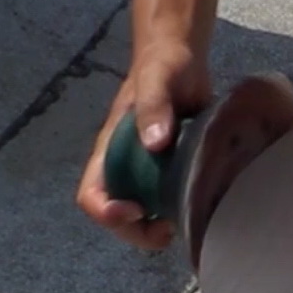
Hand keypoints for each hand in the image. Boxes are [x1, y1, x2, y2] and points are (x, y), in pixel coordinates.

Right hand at [77, 39, 210, 248]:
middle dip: (135, 232)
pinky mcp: (172, 170)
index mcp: (111, 150)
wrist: (183, 60)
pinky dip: (179, 214)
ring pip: (142, 215)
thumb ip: (155, 107)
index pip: (91, 194)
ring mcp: (148, 171)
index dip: (106, 212)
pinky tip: (201, 211)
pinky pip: (168, 202)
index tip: (135, 211)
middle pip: (115, 215)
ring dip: (156, 229)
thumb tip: (155, 143)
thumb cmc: (164, 66)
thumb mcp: (159, 80)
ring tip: (186, 224)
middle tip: (167, 231)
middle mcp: (125, 166)